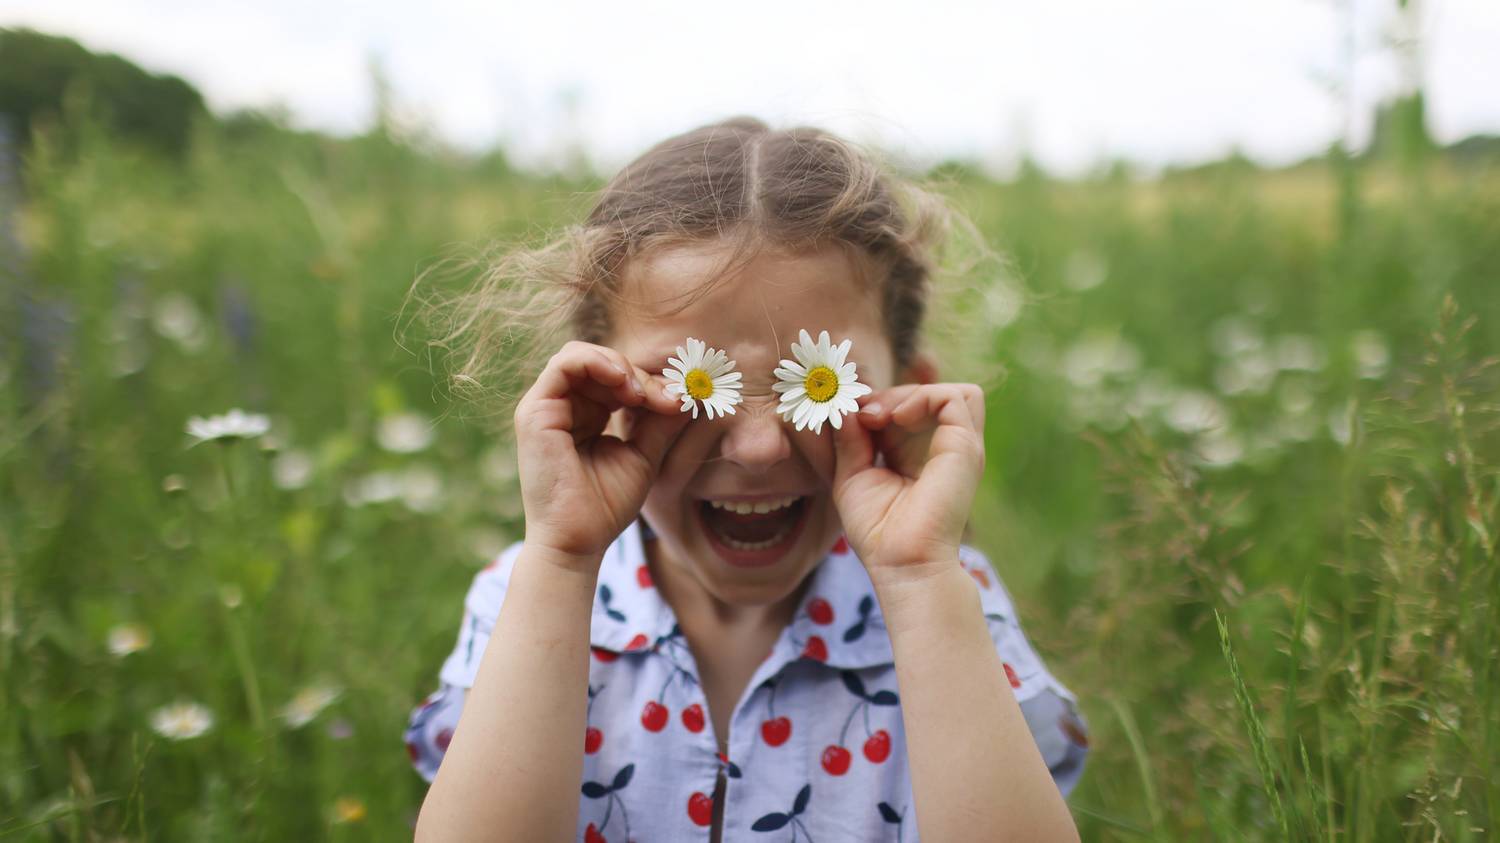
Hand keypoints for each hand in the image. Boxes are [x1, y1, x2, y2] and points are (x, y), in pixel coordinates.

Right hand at [513, 341, 689, 568]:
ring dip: (620, 367)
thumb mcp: (643, 454)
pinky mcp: (535, 411)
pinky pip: (565, 364)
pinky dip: (597, 363)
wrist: (577, 541)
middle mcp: (561, 407)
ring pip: (582, 356)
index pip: (614, 378)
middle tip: (668, 397)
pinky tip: (624, 383)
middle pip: (601, 364)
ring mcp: (545, 407)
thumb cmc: (606, 505)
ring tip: (642, 394)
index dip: (649, 382)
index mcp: (584, 416)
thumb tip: (689, 390)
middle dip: (639, 375)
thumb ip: (660, 420)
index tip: (679, 401)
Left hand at [830, 383, 985, 586]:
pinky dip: (923, 397)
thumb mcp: (853, 475)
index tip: (852, 418)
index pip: (912, 408)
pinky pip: (955, 397)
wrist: (901, 562)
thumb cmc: (878, 530)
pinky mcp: (966, 447)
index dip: (881, 403)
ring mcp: (960, 447)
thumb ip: (851, 438)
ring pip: (951, 392)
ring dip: (912, 393)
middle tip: (864, 416)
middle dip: (892, 395)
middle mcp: (946, 449)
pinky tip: (896, 418)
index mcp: (922, 455)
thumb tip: (842, 406)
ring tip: (882, 417)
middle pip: (931, 396)